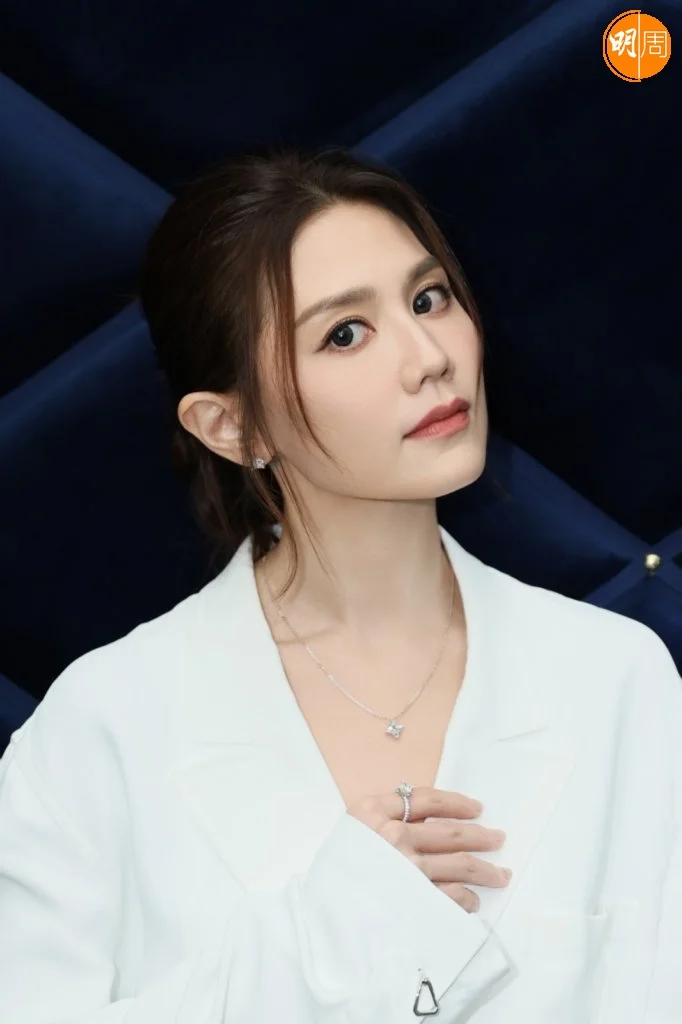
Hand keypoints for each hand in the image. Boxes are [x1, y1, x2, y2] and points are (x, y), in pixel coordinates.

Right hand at [347, 786, 509, 912]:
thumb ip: (382, 819)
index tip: (477, 808)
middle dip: (480, 835)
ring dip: (486, 870)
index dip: (456, 802)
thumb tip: (427, 819)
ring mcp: (407, 869)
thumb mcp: (350, 830)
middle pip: (450, 831)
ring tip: (501, 874)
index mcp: (373, 812)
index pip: (425, 798)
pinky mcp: (416, 900)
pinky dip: (466, 899)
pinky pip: (452, 896)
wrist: (318, 917)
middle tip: (498, 839)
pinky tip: (473, 901)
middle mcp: (394, 836)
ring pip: (460, 864)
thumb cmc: (333, 872)